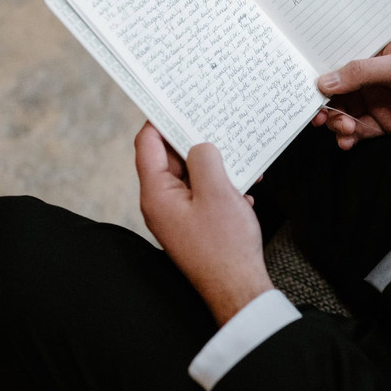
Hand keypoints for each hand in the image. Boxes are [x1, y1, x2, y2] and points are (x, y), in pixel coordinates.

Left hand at [135, 122, 273, 326]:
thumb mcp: (218, 192)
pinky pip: (203, 193)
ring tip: (239, 158)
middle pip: (170, 158)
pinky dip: (222, 185)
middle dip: (194, 141)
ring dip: (214, 165)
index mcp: (156, 194)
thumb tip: (201, 145)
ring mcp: (178, 216)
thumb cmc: (226, 246)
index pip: (146, 145)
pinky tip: (244, 188)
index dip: (159, 120)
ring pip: (191, 175)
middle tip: (215, 122)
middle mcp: (161, 204)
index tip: (176, 100)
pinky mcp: (194, 225)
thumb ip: (204, 159)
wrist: (238, 290)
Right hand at [311, 38, 390, 149]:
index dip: (320, 72)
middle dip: (325, 103)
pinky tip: (348, 140)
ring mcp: (379, 101)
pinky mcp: (386, 124)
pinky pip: (359, 130)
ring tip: (343, 129)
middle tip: (318, 115)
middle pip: (338, 91)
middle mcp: (374, 76)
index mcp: (377, 53)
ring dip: (337, 122)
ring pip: (345, 112)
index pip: (340, 61)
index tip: (302, 86)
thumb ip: (361, 73)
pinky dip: (349, 136)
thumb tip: (324, 81)